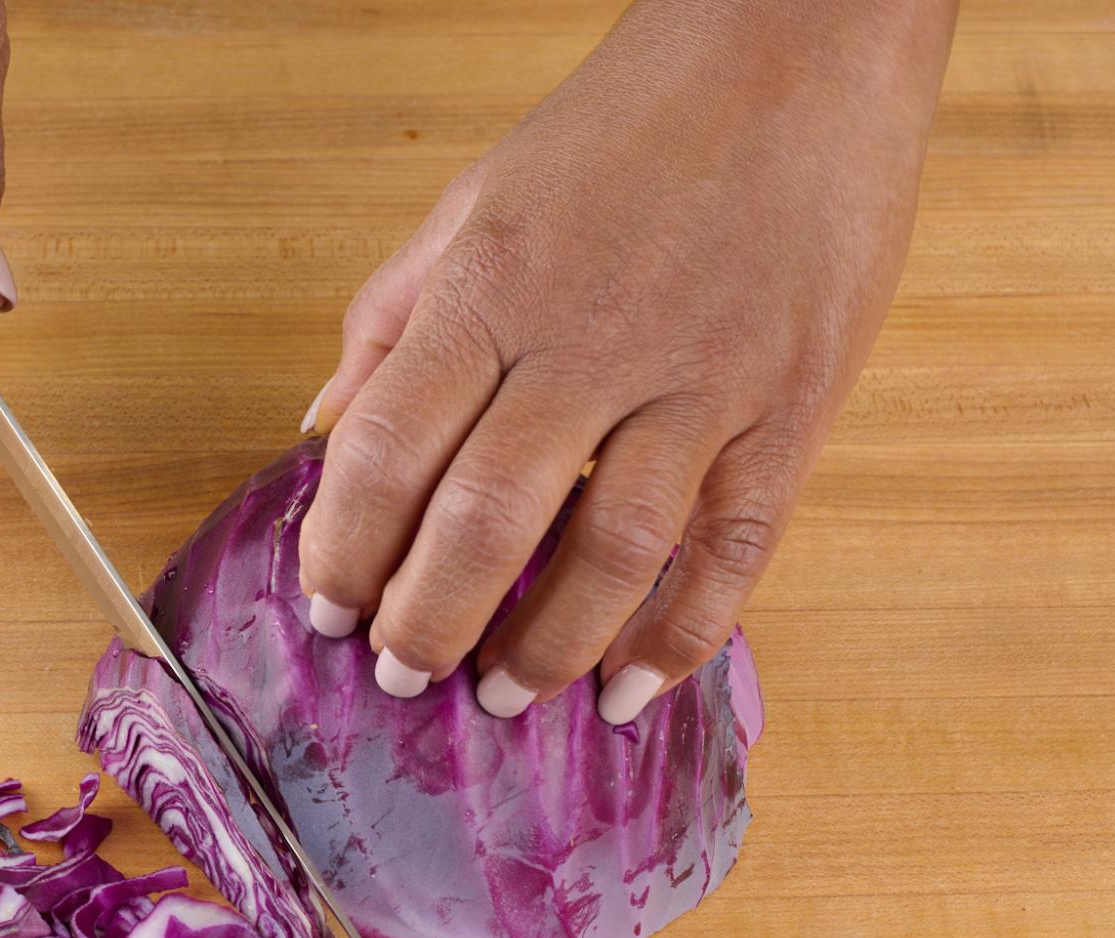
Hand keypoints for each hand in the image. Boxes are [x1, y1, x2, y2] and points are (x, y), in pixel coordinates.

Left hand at [296, 0, 956, 718]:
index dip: (343, 547)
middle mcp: (586, 344)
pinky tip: (630, 692)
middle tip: (403, 675)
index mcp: (490, 290)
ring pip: (607, 555)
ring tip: (499, 696)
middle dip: (426, 623)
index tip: (326, 607)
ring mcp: (697, 382)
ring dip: (542, 648)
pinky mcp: (789, 408)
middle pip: (482, 523)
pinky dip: (679, 636)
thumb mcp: (474, 201)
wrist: (798, 48)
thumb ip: (390, 320)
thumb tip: (316, 432)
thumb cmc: (623, 128)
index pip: (387, 449)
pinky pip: (731, 549)